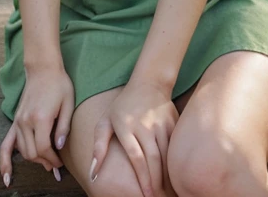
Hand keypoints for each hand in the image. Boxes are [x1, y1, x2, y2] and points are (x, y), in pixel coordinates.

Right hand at [0, 64, 73, 187]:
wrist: (43, 69)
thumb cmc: (59, 84)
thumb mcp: (68, 103)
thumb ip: (64, 127)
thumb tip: (59, 147)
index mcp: (40, 117)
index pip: (43, 148)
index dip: (53, 159)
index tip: (60, 163)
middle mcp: (26, 121)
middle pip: (32, 153)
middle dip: (45, 161)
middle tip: (56, 164)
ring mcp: (18, 121)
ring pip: (23, 151)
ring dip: (34, 159)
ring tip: (46, 161)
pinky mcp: (15, 120)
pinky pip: (6, 145)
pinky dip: (5, 162)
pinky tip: (6, 177)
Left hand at [90, 79, 178, 196]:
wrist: (150, 82)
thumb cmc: (123, 106)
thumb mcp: (106, 121)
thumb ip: (99, 147)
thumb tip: (92, 174)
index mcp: (126, 126)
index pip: (137, 157)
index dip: (143, 178)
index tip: (146, 195)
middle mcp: (144, 125)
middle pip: (153, 159)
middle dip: (156, 182)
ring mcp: (161, 123)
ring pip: (166, 154)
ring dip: (167, 175)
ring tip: (165, 192)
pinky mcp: (173, 122)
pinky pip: (175, 146)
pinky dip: (175, 162)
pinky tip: (173, 175)